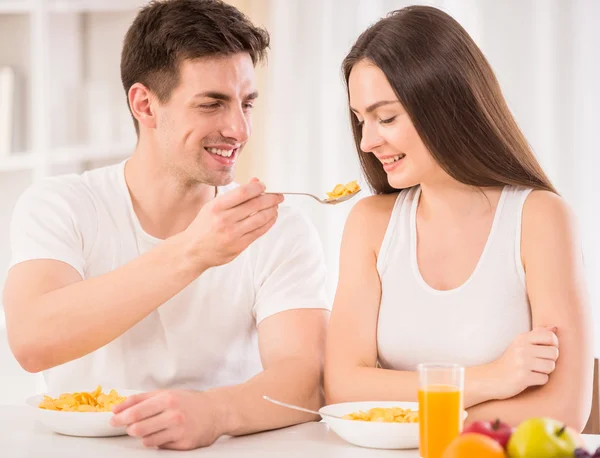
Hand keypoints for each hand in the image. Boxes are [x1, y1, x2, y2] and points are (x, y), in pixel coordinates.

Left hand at [110, 390, 225, 449]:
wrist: (216, 411)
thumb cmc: (189, 401)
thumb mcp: (165, 393)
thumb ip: (140, 399)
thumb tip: (116, 408)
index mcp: (168, 399)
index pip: (136, 412)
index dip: (120, 418)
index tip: (112, 420)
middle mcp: (174, 415)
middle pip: (138, 428)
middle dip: (130, 429)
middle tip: (130, 426)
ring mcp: (179, 431)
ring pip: (147, 440)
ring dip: (143, 436)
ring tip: (151, 428)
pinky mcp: (184, 444)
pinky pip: (160, 447)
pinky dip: (158, 441)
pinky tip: (165, 433)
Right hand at [183, 178, 283, 270]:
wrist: (192, 251)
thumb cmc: (203, 227)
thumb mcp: (212, 207)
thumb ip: (234, 196)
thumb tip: (255, 183)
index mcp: (216, 207)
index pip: (243, 192)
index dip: (258, 187)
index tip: (264, 186)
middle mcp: (224, 220)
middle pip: (255, 204)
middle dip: (271, 198)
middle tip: (278, 196)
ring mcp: (232, 234)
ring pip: (261, 218)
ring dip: (272, 210)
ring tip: (275, 206)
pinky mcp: (239, 246)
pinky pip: (260, 232)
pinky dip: (269, 223)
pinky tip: (271, 218)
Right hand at [489, 326, 558, 399]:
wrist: (493, 377)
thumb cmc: (511, 360)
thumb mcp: (520, 343)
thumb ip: (537, 334)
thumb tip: (555, 328)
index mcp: (522, 338)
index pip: (550, 336)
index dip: (555, 344)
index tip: (547, 350)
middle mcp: (521, 348)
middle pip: (554, 352)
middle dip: (551, 360)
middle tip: (540, 362)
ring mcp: (521, 363)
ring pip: (550, 366)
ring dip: (545, 371)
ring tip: (534, 370)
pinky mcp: (522, 377)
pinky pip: (544, 379)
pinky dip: (539, 380)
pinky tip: (529, 378)